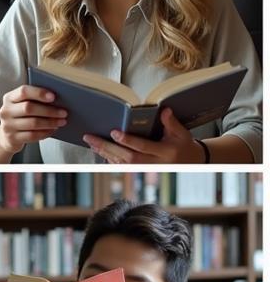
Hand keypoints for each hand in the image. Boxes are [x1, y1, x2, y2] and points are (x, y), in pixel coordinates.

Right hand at [0, 85, 67, 153]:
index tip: (53, 97)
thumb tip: (58, 99)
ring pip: (33, 123)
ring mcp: (7, 126)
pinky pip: (32, 135)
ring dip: (50, 122)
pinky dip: (45, 132)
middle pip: (29, 108)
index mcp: (9, 98)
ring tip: (61, 122)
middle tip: (63, 113)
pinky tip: (53, 130)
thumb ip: (34, 99)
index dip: (39, 93)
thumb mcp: (22, 105)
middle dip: (49, 110)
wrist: (7, 136)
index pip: (23, 91)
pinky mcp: (12, 139)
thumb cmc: (20, 116)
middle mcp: (6, 111)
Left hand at [83, 108, 202, 163]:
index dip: (127, 140)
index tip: (114, 133)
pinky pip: (121, 166)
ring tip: (91, 142)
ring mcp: (145, 169)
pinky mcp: (139, 171)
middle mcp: (153, 163)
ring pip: (120, 163)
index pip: (142, 147)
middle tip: (91, 138)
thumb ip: (171, 122)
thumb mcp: (182, 133)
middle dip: (107, 147)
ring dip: (104, 152)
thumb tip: (164, 110)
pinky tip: (98, 150)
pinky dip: (108, 158)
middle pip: (126, 157)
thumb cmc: (183, 146)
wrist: (189, 163)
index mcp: (164, 153)